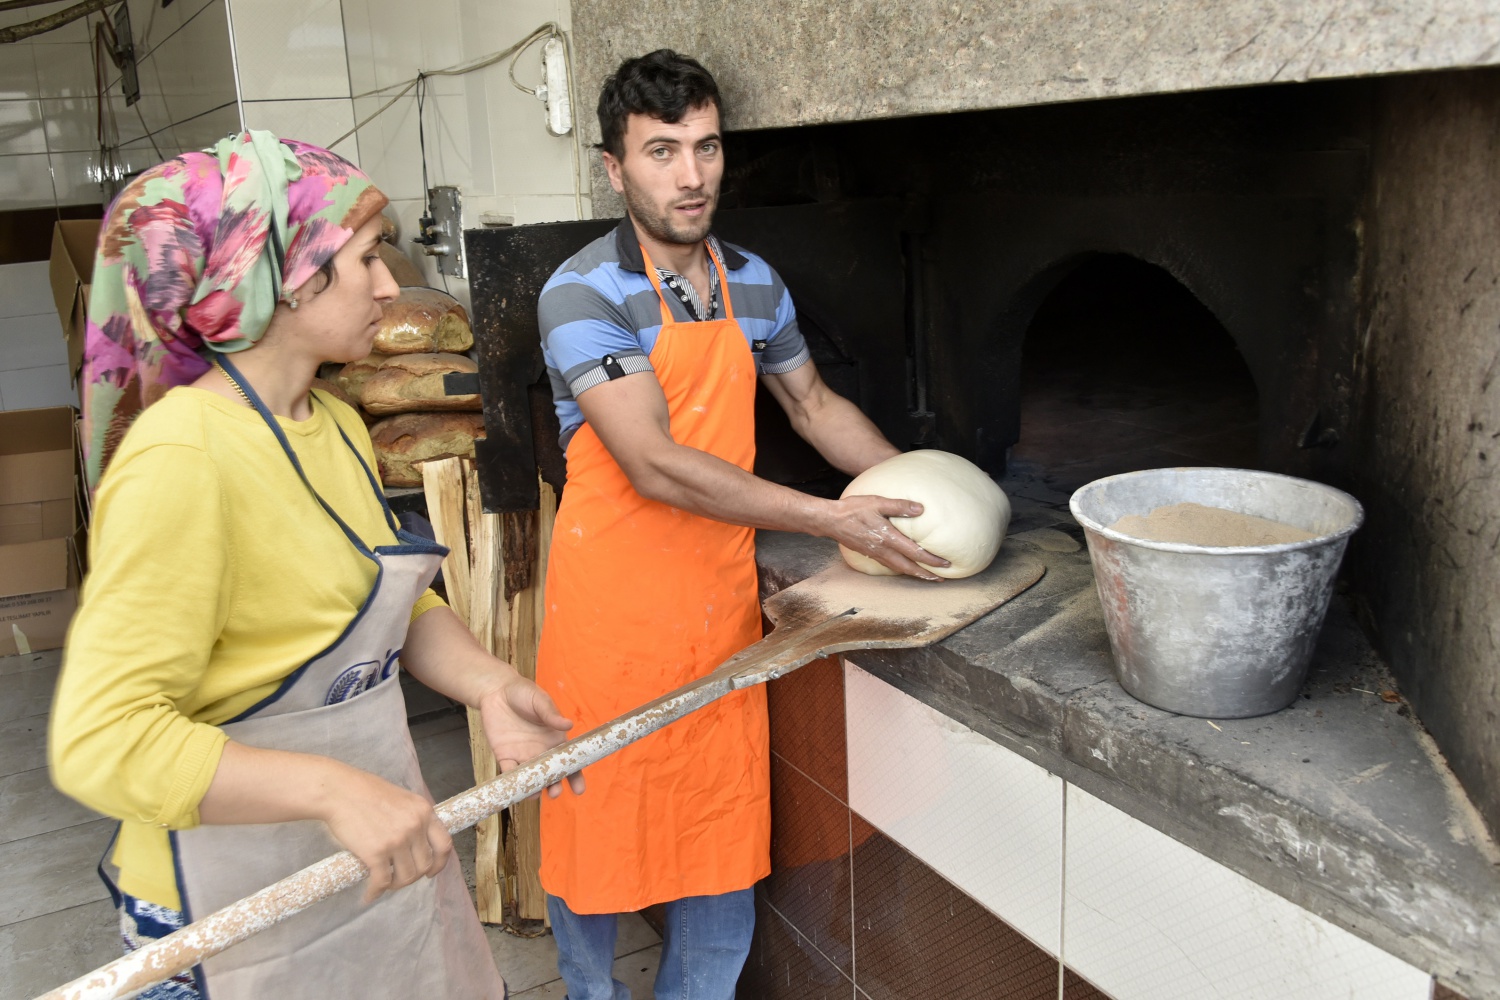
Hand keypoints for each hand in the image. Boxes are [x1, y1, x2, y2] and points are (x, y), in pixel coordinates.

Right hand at [318, 765, 452, 902]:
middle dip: (413, 875)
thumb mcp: (401, 798)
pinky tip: (370, 894)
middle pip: (425, 864)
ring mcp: (397, 840)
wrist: (338, 790)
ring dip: (396, 884)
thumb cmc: (364, 791)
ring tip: (385, 883)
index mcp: (423, 811)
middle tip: (399, 877)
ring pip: (407, 876)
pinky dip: (376, 891)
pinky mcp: (376, 852)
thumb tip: (414, 841)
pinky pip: (382, 881)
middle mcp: (415, 826)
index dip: (439, 863)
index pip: (444, 844)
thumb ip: (412, 817)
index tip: (431, 872)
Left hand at [478, 674, 585, 797]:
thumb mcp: (540, 701)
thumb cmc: (523, 693)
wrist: (497, 691)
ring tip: (534, 794)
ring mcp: (523, 756)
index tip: (579, 790)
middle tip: (554, 792)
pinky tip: (514, 788)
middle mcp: (541, 752)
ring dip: (533, 789)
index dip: (575, 776)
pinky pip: (509, 773)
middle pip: (551, 775)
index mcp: (555, 739)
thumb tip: (568, 726)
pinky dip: (511, 782)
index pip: (568, 761)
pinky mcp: (505, 756)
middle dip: (554, 786)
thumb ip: (551, 714)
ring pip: (531, 778)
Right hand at [823, 495, 949, 580]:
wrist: (830, 521)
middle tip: (941, 578)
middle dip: (926, 574)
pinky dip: (902, 569)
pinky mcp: (870, 553)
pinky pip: (890, 565)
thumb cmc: (852, 510)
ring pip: (899, 568)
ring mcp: (875, 554)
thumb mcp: (877, 502)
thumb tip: (920, 509)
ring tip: (927, 576)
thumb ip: (899, 506)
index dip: (931, 560)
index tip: (945, 564)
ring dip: (915, 573)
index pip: (915, 553)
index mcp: (888, 538)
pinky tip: (905, 566)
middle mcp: (883, 550)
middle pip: (909, 567)